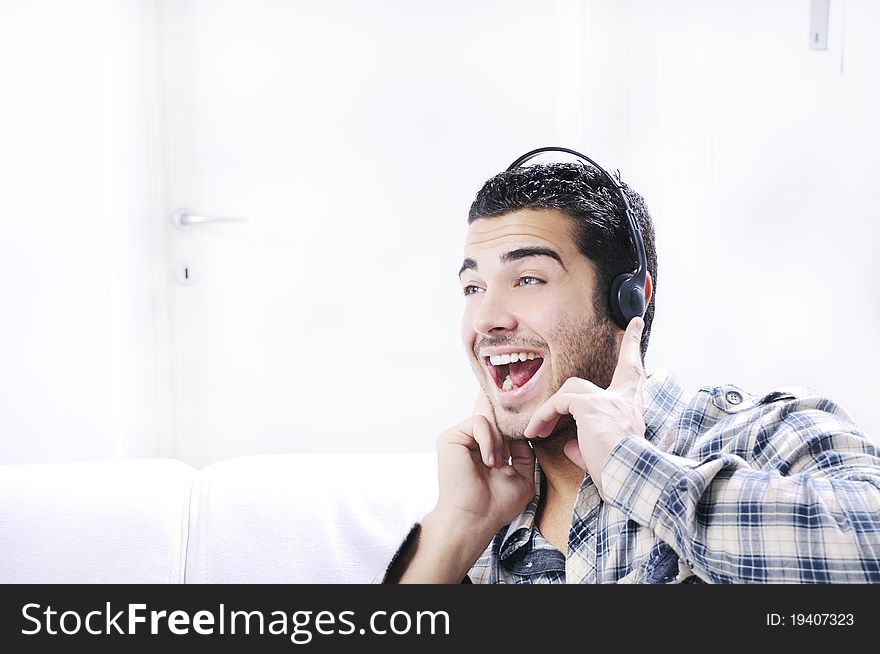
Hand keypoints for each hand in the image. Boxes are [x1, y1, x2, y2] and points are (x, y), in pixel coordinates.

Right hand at [432, 390, 535, 538]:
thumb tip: (520, 434)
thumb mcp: (523, 477)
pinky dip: (489, 440)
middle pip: (498, 424)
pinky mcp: (450, 438)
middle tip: (505, 464)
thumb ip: (525, 454)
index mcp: (485, 453)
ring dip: (499, 443)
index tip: (519, 455)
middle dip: (508, 441)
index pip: (504, 432)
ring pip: (490, 421)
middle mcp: (472, 445)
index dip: (516, 438)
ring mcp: (460, 441)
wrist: (476, 518)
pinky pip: (479, 422)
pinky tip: (489, 461)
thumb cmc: (497, 505)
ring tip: (496, 464)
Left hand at [523, 317, 646, 496]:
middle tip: (628, 332)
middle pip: (621, 368)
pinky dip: (544, 416)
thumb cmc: (617, 473)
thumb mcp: (602, 455)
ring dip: (551, 409)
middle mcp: (624, 400)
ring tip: (538, 430)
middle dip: (625, 350)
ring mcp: (608, 401)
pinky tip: (536, 432)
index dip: (634, 348)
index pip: (634, 374)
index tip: (636, 326)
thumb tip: (571, 444)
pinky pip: (559, 403)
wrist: (629, 479)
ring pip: (573, 390)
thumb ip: (586, 444)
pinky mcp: (590, 406)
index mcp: (630, 410)